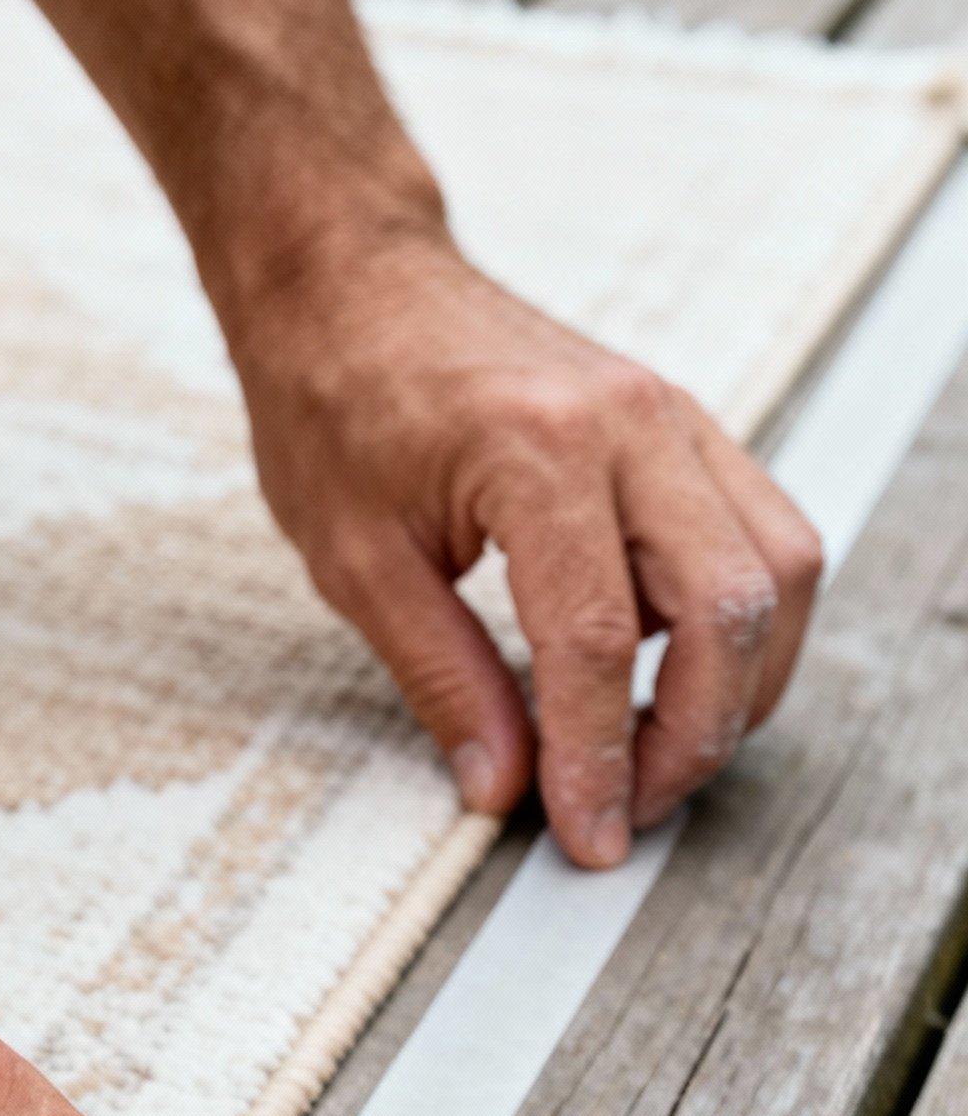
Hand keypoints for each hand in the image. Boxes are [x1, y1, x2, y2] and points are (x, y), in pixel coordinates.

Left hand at [227, 230, 824, 867]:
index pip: (599, 640)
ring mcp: (673, 416)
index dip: (600, 758)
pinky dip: (737, 622)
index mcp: (535, 449)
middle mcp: (630, 422)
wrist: (352, 279)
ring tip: (656, 753)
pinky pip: (762, 535)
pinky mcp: (684, 428)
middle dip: (694, 736)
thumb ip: (443, 679)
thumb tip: (504, 786)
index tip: (589, 836)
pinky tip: (665, 670)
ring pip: (779, 570)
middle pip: (729, 608)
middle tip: (629, 808)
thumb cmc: (336, 398)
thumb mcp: (354, 562)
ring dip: (740, 683)